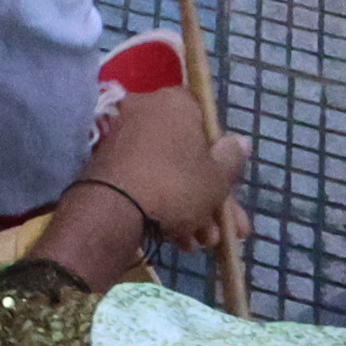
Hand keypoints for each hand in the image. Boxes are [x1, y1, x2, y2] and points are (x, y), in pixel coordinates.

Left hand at [70, 75, 249, 252]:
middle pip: (187, 154)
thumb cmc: (176, 185)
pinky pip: (144, 181)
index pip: (205, 120)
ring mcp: (123, 139)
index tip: (230, 183)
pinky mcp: (107, 165)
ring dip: (190, 209)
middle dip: (209, 196)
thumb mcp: (217, 177)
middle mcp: (145, 112)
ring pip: (167, 172)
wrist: (113, 210)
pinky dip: (162, 207)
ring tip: (202, 243)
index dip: (221, 155)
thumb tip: (239, 141)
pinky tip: (178, 239)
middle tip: (224, 229)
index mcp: (174, 103)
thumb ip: (232, 158)